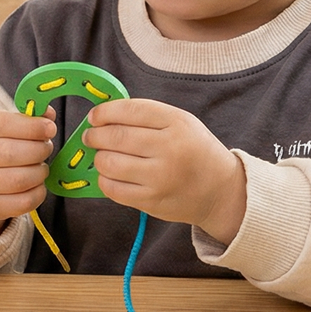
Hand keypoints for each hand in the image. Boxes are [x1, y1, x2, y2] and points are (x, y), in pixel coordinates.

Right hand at [0, 108, 57, 245]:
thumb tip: (48, 115)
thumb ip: (28, 118)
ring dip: (40, 172)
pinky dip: (38, 192)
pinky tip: (37, 184)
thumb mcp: (5, 124)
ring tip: (41, 166)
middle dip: (38, 150)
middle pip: (11, 153)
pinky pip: (22, 202)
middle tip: (46, 148)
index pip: (2, 124)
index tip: (50, 128)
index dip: (31, 127)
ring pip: (19, 180)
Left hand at [81, 99, 246, 242]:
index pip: (130, 110)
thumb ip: (147, 116)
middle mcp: (169, 149)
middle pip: (115, 137)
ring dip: (98, 158)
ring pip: (109, 163)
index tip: (94, 116)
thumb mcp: (181, 123)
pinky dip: (104, 180)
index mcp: (177, 123)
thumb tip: (104, 116)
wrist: (220, 191)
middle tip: (90, 136)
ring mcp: (160, 177)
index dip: (105, 112)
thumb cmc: (194, 151)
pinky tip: (110, 175)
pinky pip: (113, 189)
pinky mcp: (152, 201)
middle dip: (94, 135)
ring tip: (102, 156)